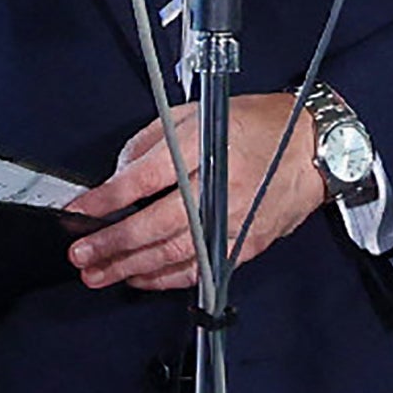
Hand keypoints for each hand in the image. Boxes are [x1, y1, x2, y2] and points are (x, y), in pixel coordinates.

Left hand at [65, 94, 325, 292]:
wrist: (314, 149)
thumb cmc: (256, 126)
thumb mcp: (198, 114)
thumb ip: (152, 142)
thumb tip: (119, 176)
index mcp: (205, 149)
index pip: (144, 179)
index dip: (106, 199)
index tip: (78, 212)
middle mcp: (220, 189)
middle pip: (155, 225)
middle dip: (112, 243)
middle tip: (80, 254)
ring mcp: (234, 222)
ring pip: (174, 254)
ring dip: (130, 267)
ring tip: (98, 273)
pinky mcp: (245, 246)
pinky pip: (198, 269)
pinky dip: (165, 278)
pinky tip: (139, 277)